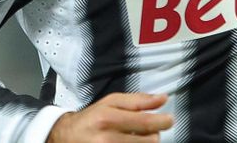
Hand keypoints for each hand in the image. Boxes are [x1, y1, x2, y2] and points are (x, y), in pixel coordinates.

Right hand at [47, 92, 173, 142]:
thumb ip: (138, 100)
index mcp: (108, 118)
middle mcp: (107, 139)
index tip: (169, 119)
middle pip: (148, 141)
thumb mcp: (111, 102)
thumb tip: (163, 98)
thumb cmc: (92, 118)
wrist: (66, 137)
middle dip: (153, 134)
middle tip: (148, 130)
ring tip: (136, 137)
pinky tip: (130, 142)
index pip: (144, 122)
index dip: (162, 121)